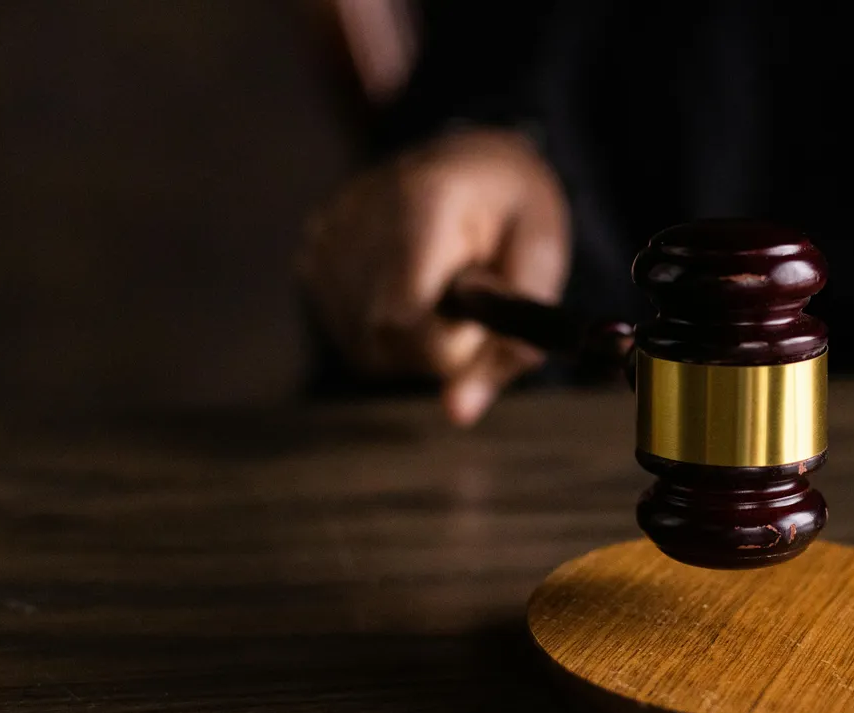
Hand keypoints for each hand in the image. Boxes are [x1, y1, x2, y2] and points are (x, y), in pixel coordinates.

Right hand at [297, 127, 569, 425]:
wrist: (472, 159)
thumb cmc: (515, 212)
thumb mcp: (541, 265)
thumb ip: (509, 342)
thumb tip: (458, 413)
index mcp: (424, 200)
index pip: (405, 316)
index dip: (448, 344)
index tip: (479, 318)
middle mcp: (359, 213)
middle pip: (382, 338)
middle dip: (436, 346)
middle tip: (468, 305)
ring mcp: (327, 234)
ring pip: (364, 347)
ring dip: (412, 343)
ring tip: (441, 291)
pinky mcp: (311, 252)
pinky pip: (348, 333)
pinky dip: (386, 331)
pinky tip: (410, 291)